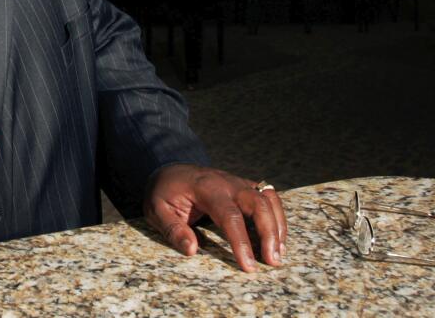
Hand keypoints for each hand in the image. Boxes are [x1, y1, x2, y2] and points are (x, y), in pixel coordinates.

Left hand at [144, 164, 287, 271]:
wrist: (169, 167)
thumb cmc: (163, 192)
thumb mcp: (155, 209)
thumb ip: (172, 229)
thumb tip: (192, 250)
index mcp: (205, 188)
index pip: (230, 215)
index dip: (241, 242)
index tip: (249, 266)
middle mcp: (227, 182)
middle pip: (257, 203)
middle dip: (269, 233)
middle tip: (272, 262)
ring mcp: (238, 182)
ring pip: (268, 198)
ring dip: (278, 225)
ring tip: (279, 254)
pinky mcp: (244, 186)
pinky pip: (267, 197)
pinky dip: (277, 217)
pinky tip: (277, 239)